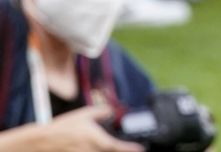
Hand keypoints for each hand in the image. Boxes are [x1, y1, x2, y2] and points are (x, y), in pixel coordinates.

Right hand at [13, 104, 143, 151]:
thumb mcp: (84, 115)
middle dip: (119, 150)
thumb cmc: (63, 128)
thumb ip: (101, 112)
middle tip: (125, 147)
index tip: (140, 149)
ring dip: (106, 150)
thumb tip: (112, 111)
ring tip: (109, 146)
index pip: (118, 147)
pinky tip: (94, 148)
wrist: (42, 142)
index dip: (130, 149)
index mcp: (97, 141)